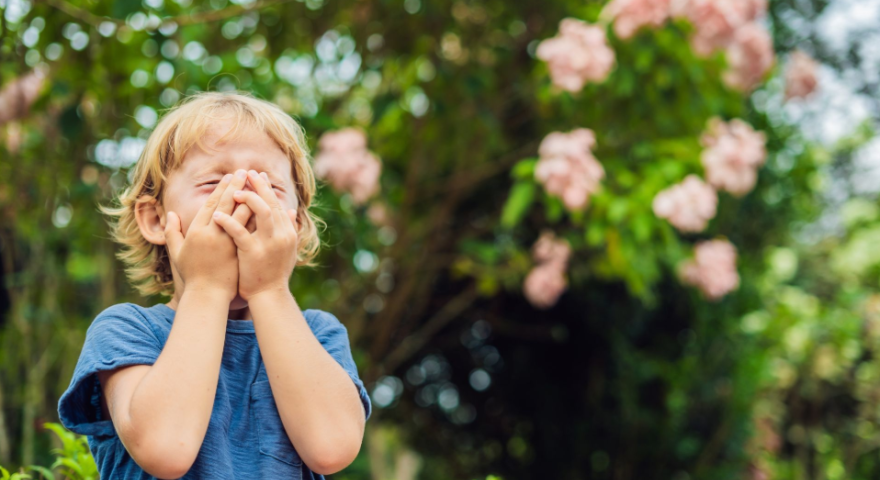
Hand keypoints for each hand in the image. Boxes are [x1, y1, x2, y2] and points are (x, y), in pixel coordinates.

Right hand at [164, 170, 252, 299]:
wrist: (208, 295)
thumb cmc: (192, 275)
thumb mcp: (177, 253)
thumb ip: (172, 232)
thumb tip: (170, 213)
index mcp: (196, 232)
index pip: (211, 205)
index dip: (220, 189)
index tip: (228, 177)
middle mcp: (212, 234)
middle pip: (226, 205)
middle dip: (235, 187)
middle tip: (243, 172)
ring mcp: (227, 242)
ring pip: (240, 215)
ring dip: (249, 197)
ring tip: (256, 185)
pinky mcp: (239, 251)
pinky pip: (250, 230)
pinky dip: (257, 217)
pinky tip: (265, 206)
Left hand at [211, 169, 298, 300]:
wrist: (270, 296)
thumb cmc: (275, 274)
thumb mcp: (287, 250)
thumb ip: (289, 229)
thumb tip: (291, 210)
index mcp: (287, 232)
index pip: (277, 203)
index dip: (266, 188)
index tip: (256, 175)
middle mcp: (281, 235)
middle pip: (270, 202)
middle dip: (258, 185)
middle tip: (245, 172)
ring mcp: (269, 243)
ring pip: (261, 212)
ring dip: (246, 198)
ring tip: (232, 191)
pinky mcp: (253, 252)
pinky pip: (239, 232)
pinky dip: (228, 221)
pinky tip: (217, 215)